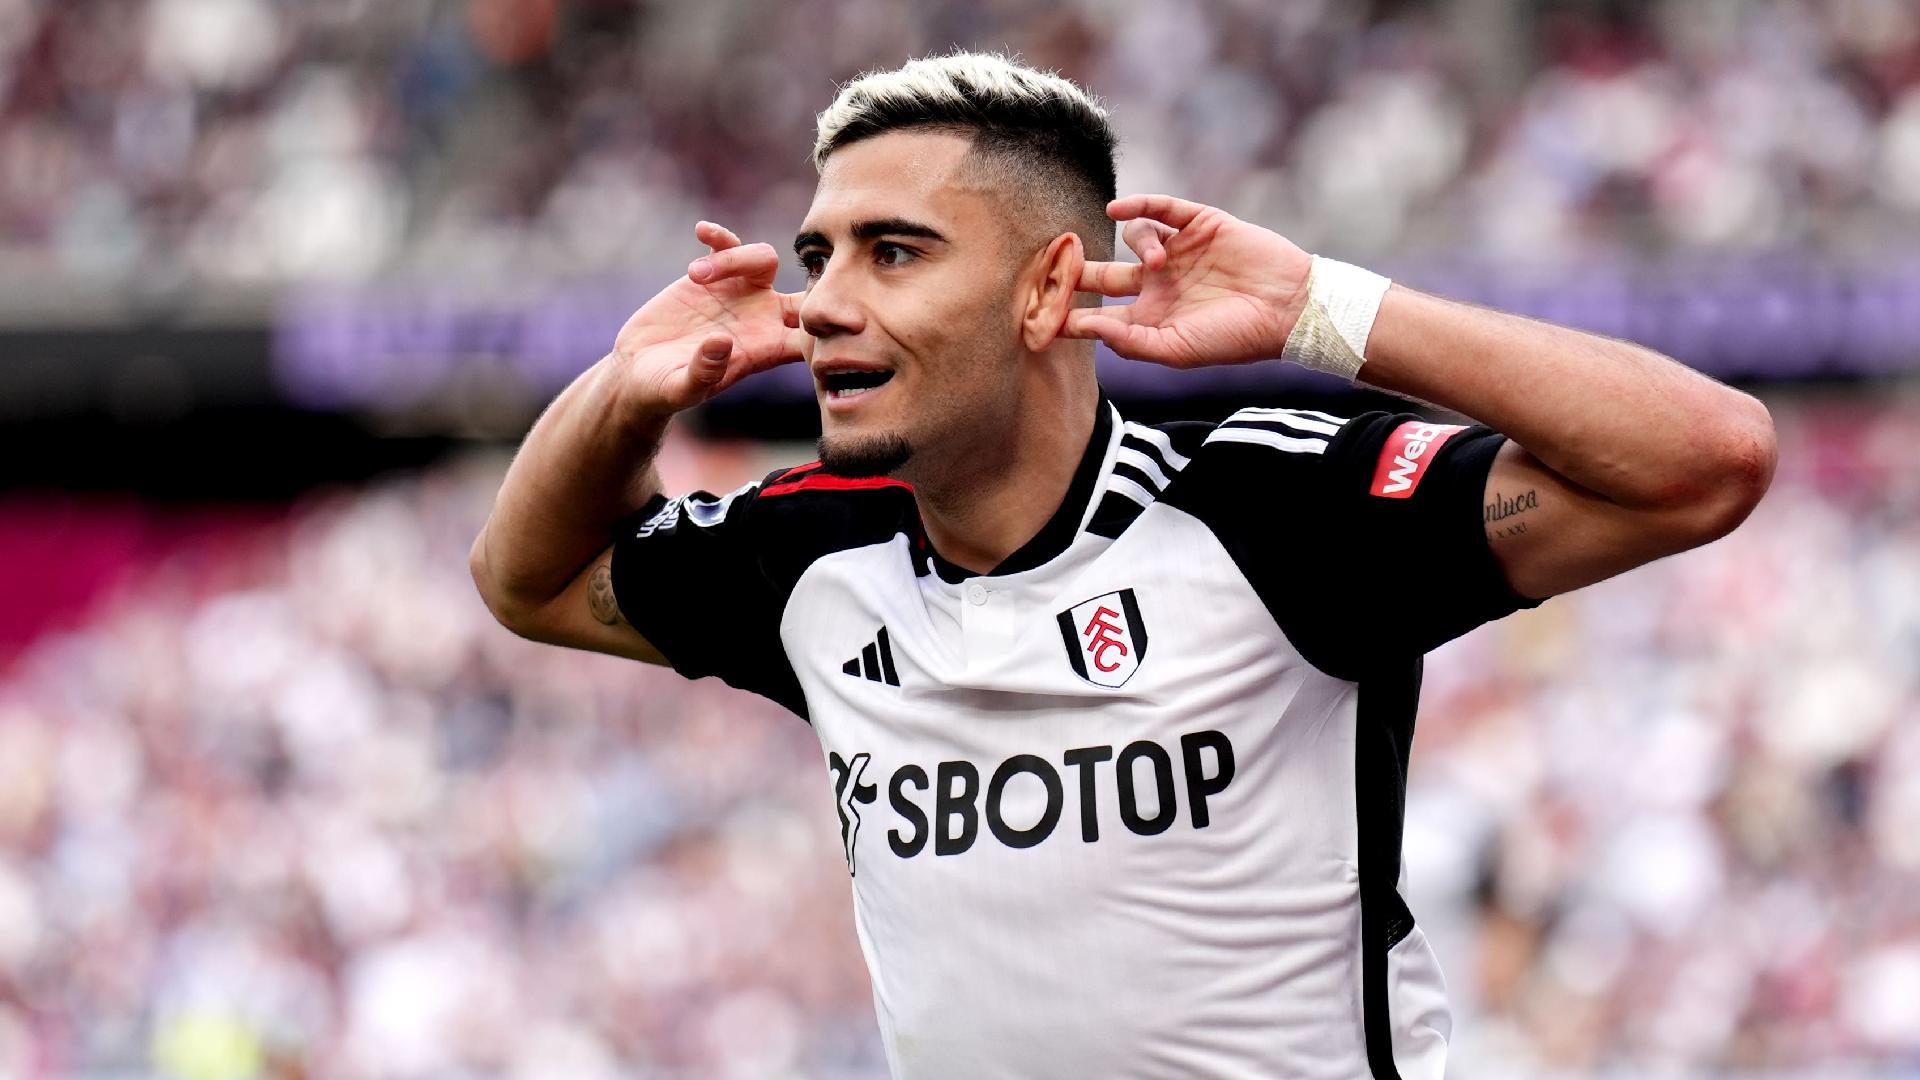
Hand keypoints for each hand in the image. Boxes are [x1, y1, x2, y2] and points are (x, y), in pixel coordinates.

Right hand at [613, 221, 809, 414]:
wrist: (636, 370)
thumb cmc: (664, 390)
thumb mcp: (681, 390)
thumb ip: (703, 372)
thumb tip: (721, 341)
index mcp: (766, 349)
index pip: (811, 336)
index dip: (818, 324)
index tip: (797, 315)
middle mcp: (760, 318)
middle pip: (800, 289)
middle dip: (791, 276)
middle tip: (763, 280)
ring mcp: (738, 293)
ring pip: (765, 259)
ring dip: (737, 258)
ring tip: (696, 275)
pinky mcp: (711, 276)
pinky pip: (727, 245)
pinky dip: (719, 235)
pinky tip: (701, 231)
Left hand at [1064, 195, 1313, 367]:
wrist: (1288, 308)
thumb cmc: (1235, 337)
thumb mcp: (1177, 349)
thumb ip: (1130, 341)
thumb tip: (1087, 326)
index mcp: (1150, 317)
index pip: (1097, 314)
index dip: (1069, 313)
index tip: (1039, 314)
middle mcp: (1159, 284)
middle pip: (1102, 272)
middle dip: (1075, 269)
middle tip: (1052, 264)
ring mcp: (1178, 251)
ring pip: (1133, 237)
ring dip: (1137, 245)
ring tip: (1161, 263)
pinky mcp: (1199, 224)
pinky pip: (1160, 207)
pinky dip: (1137, 204)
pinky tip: (1116, 209)